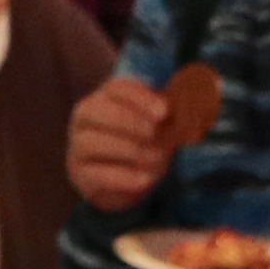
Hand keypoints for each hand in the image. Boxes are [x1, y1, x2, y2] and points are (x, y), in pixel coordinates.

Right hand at [65, 75, 179, 213]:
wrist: (122, 180)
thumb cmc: (142, 142)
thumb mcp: (157, 123)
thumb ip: (169, 110)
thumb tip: (191, 98)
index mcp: (104, 98)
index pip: (115, 88)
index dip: (139, 97)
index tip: (163, 111)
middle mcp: (85, 119)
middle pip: (98, 111)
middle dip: (129, 121)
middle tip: (155, 132)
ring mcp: (78, 146)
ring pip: (92, 142)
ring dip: (128, 149)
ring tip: (155, 158)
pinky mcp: (81, 174)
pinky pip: (97, 174)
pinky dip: (123, 177)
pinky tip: (145, 179)